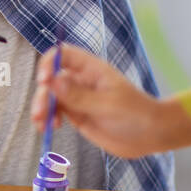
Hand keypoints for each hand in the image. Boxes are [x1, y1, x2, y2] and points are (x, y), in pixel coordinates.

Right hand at [29, 44, 165, 159]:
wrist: (151, 135)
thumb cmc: (135, 113)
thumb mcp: (107, 104)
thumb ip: (78, 95)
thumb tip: (52, 81)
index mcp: (91, 69)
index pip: (64, 55)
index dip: (50, 63)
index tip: (43, 80)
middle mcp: (81, 80)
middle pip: (52, 79)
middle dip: (42, 94)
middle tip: (40, 113)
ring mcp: (78, 98)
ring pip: (51, 97)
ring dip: (42, 108)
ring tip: (42, 125)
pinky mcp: (77, 114)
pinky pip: (56, 112)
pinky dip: (48, 118)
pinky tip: (50, 128)